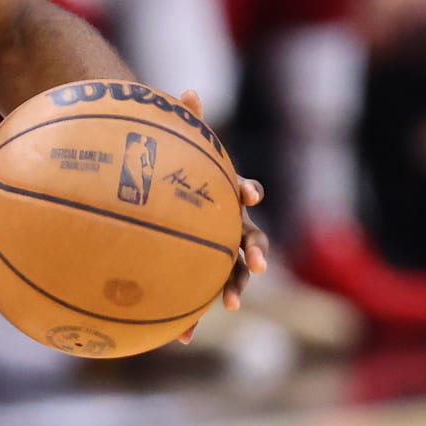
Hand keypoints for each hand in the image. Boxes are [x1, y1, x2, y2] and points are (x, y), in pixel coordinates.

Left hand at [173, 88, 268, 345]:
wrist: (166, 197)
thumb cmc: (175, 170)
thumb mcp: (179, 146)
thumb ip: (186, 121)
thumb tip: (188, 89)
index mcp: (224, 197)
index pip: (242, 192)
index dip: (246, 191)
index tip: (247, 193)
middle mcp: (229, 226)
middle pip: (250, 239)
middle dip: (255, 253)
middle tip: (259, 266)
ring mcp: (217, 253)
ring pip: (231, 273)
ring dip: (231, 287)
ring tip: (226, 304)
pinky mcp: (199, 274)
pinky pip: (197, 295)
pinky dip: (190, 315)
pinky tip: (180, 337)